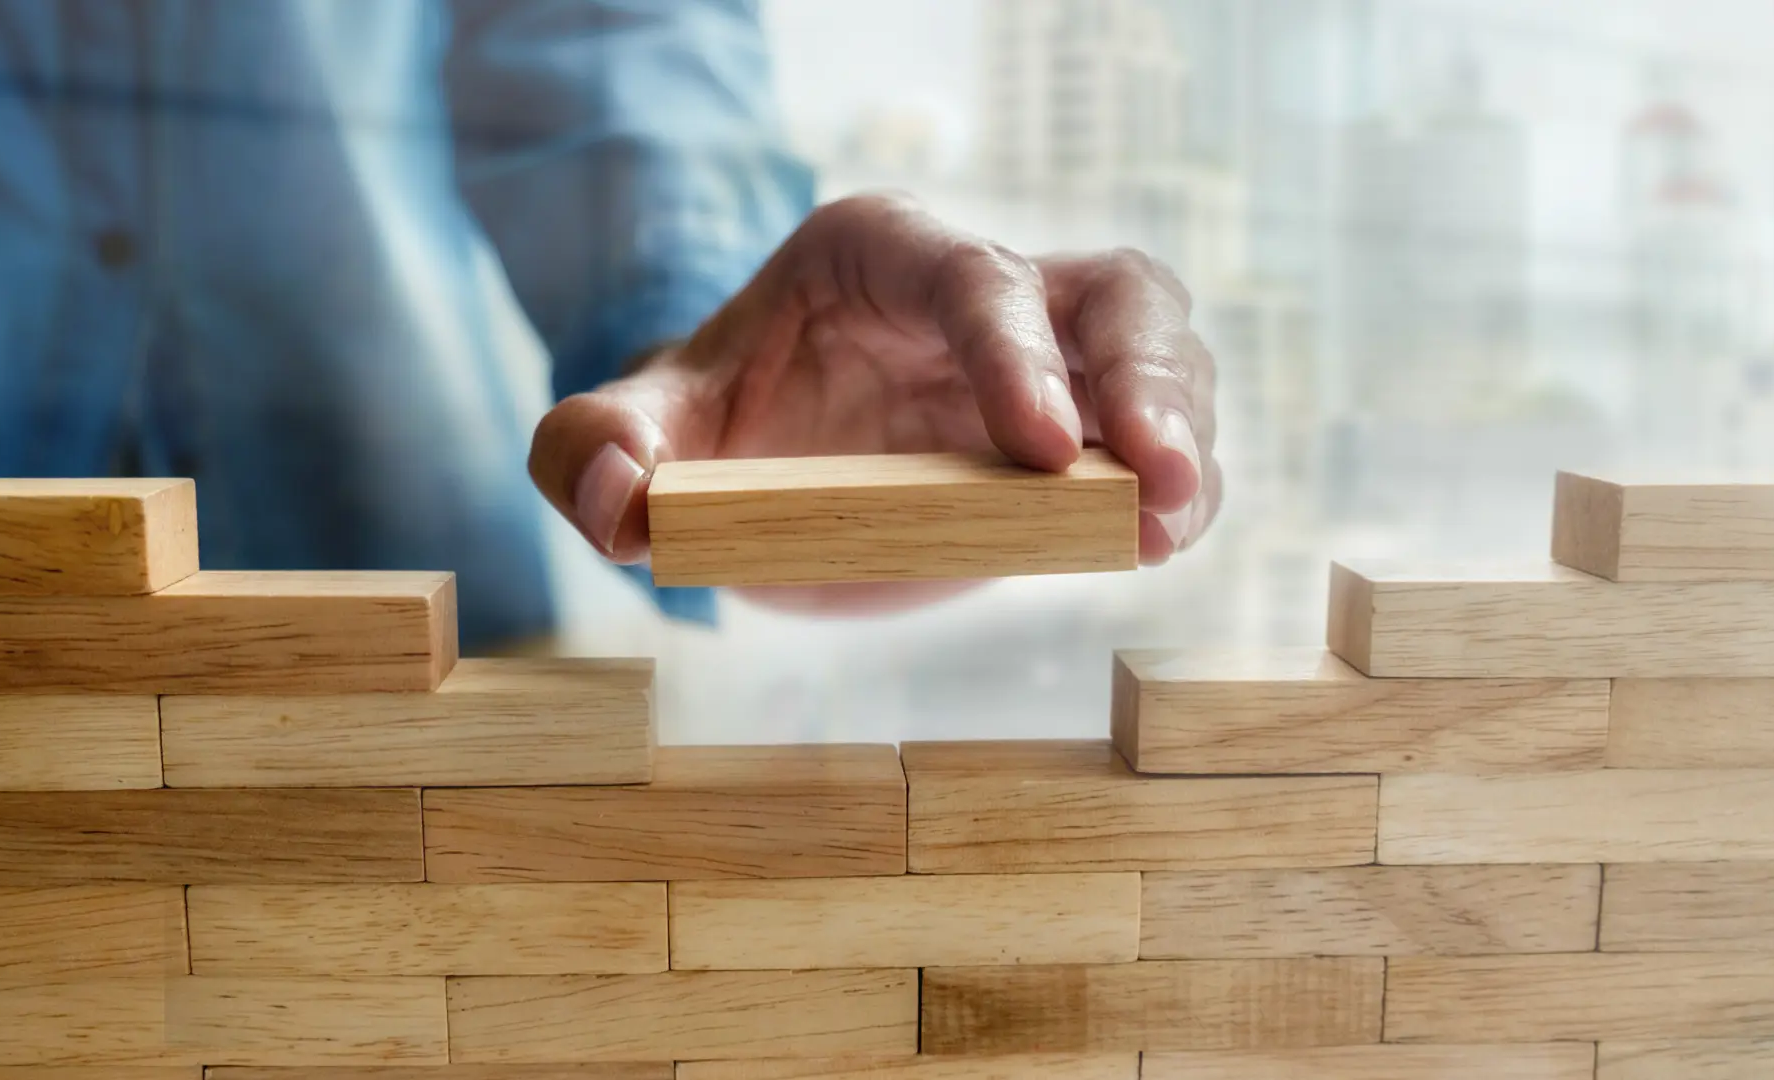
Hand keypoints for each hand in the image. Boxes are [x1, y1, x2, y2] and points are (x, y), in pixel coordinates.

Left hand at [529, 193, 1220, 608]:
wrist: (765, 472)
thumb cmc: (712, 429)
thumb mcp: (640, 433)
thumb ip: (592, 448)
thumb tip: (617, 498)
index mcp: (880, 254)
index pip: (969, 275)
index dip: (1012, 350)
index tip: (1038, 448)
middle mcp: (982, 288)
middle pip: (1106, 293)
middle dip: (1142, 380)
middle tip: (1154, 479)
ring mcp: (1047, 356)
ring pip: (1159, 350)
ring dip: (1181, 431)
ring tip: (1167, 522)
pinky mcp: (1082, 431)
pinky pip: (1160, 437)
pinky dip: (1179, 485)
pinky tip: (1161, 538)